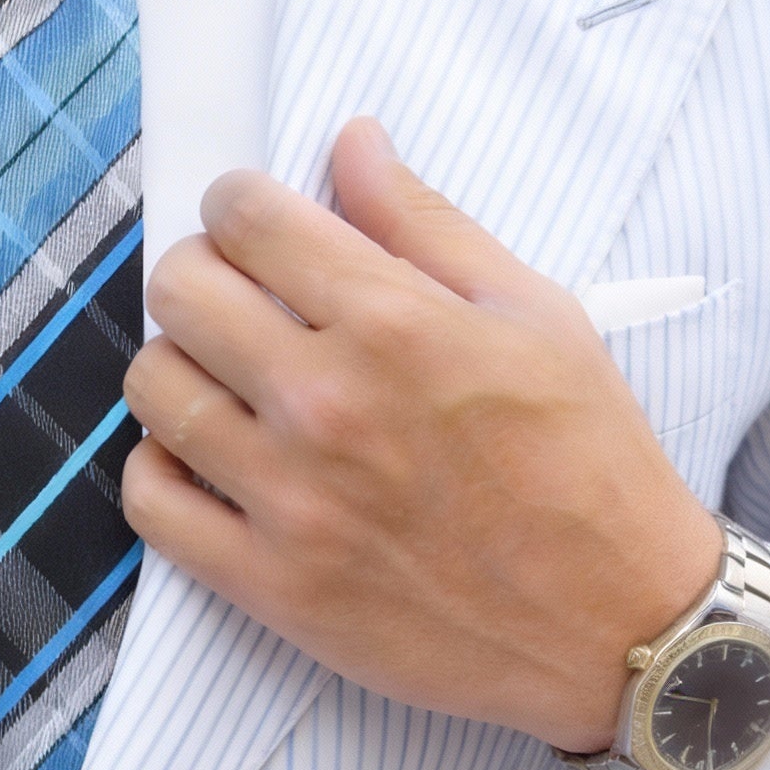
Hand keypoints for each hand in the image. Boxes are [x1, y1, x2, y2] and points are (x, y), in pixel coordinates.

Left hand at [119, 118, 720, 756]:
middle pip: (180, 291)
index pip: (245, 219)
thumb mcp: (537, 315)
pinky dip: (162, 469)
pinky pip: (150, 501)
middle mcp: (326, 403)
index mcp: (393, 323)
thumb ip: (426, 223)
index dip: (239, 205)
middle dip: (202, 274)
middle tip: (241, 300)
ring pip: (153, 387)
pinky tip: (209, 458)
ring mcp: (289, 498)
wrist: (619, 627)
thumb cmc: (588, 465)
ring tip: (228, 381)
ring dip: (179, 367)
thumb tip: (352, 142)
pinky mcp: (269, 583)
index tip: (256, 225)